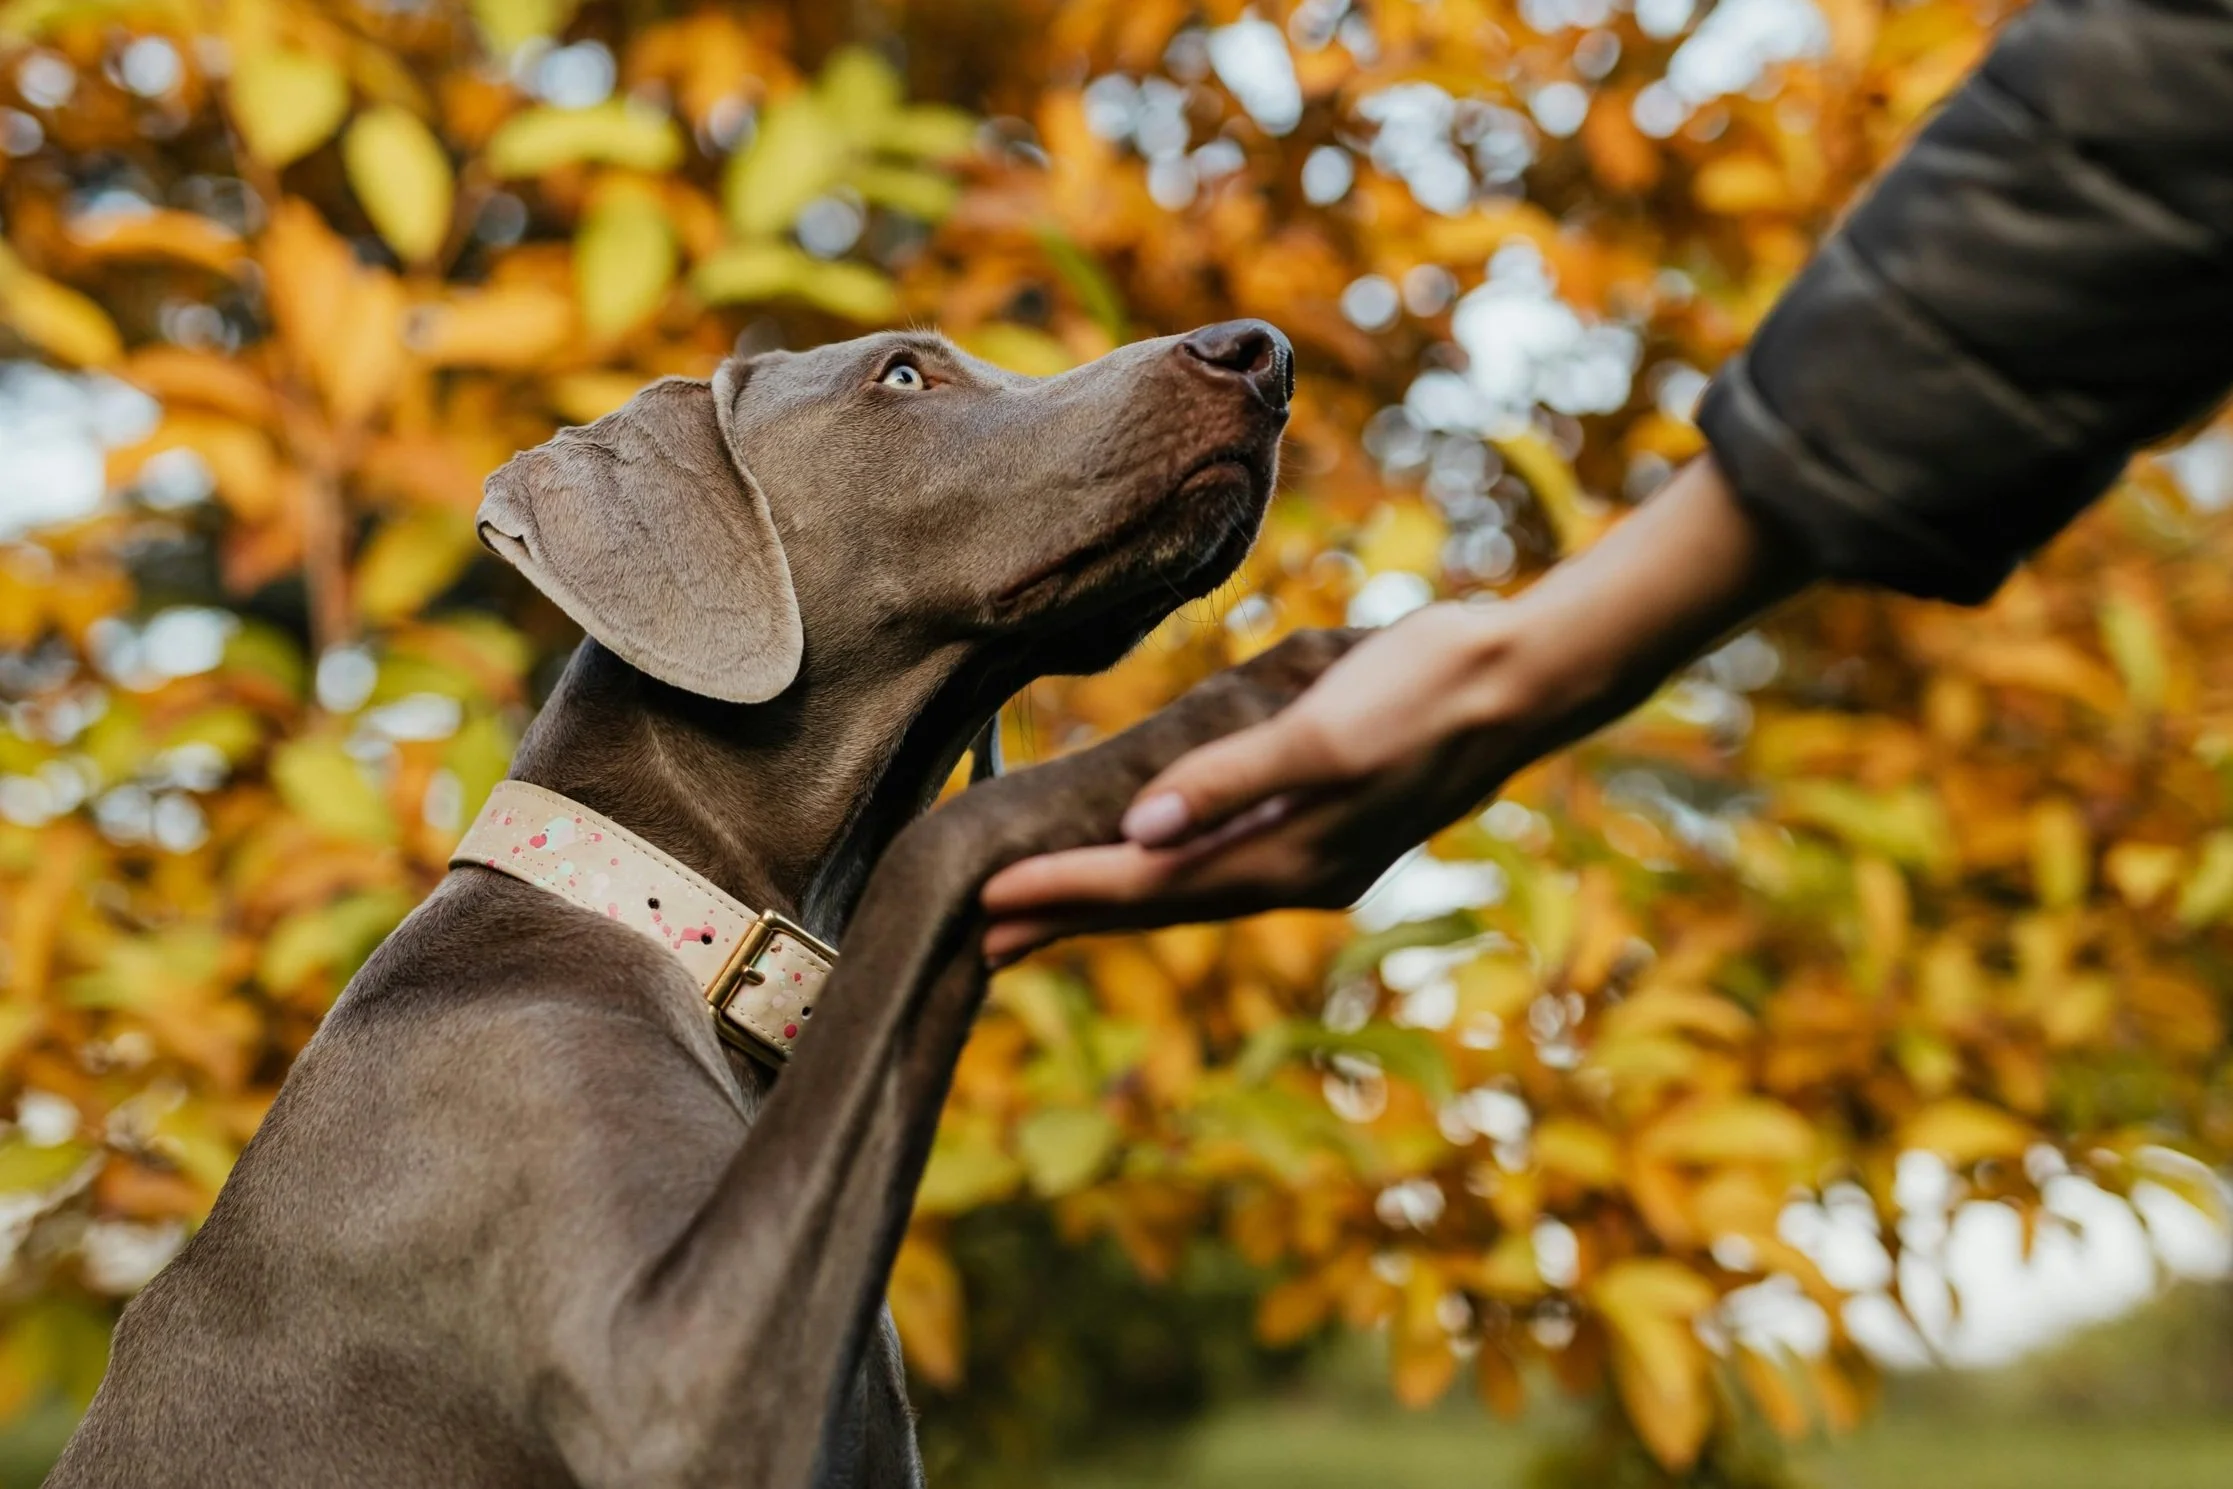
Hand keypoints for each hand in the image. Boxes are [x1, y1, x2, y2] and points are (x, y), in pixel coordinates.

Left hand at [979, 453, 1809, 962]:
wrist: (1525, 678)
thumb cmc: (1426, 690)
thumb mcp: (1325, 731)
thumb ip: (1232, 782)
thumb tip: (1141, 834)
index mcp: (1290, 858)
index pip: (1149, 887)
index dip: (1065, 895)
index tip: (984, 902)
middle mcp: (1295, 871)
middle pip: (1156, 906)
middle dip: (1067, 919)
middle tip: (976, 937)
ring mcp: (1312, 852)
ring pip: (1184, 890)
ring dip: (1106, 903)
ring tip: (1033, 913)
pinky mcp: (1323, 821)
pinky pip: (1217, 862)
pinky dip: (1161, 870)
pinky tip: (1136, 861)